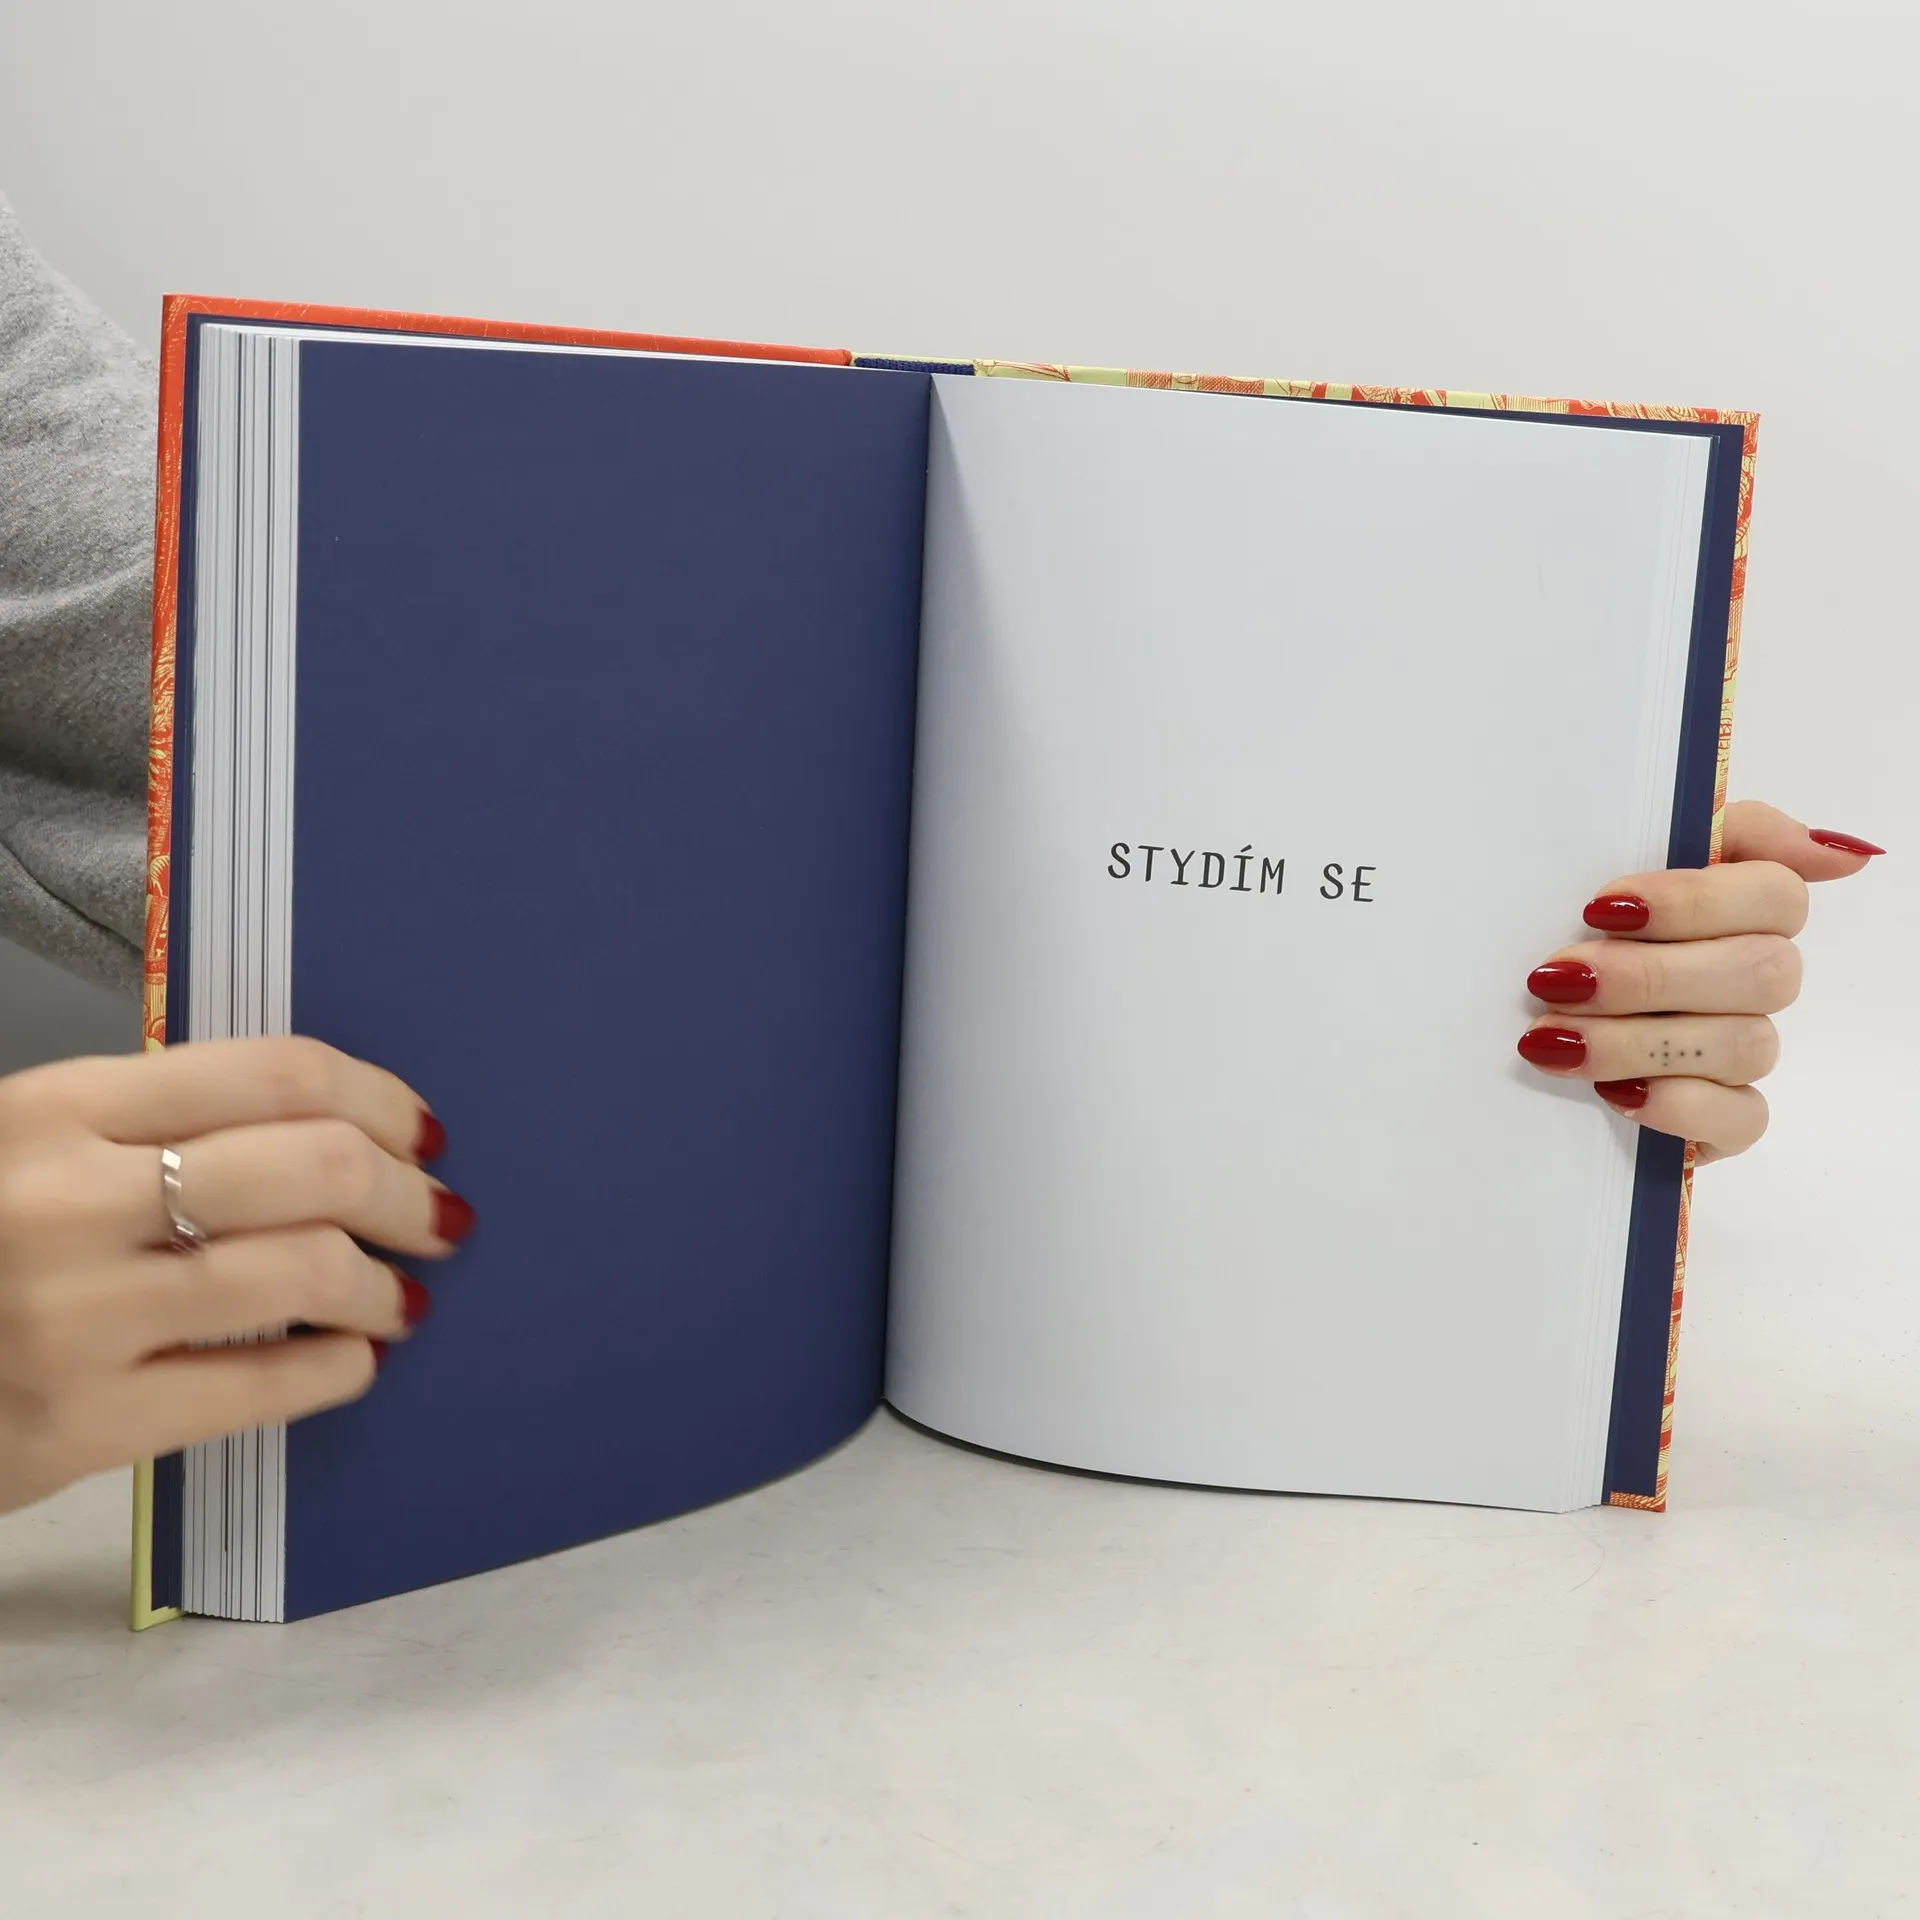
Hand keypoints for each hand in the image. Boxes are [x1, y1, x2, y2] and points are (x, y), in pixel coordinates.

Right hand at [0, 1035, 472, 1514]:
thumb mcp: (31, 1145)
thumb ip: (157, 1121)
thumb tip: (334, 1126)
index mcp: (59, 1108)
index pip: (278, 1073)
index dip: (380, 1099)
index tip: (420, 1131)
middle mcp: (66, 1200)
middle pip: (313, 1166)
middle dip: (405, 1192)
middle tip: (435, 1215)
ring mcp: (72, 1316)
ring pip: (302, 1272)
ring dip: (383, 1285)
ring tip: (400, 1297)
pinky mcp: (79, 1424)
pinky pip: (256, 1388)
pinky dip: (334, 1369)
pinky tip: (353, 1359)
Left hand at [1517, 801, 1883, 1163]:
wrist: (1505, 1021)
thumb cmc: (1566, 931)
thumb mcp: (1606, 860)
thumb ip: (1715, 833)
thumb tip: (1840, 853)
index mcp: (1739, 907)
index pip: (1776, 894)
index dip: (1691, 902)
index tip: (1599, 908)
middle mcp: (1753, 977)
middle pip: (1762, 972)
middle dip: (1646, 977)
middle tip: (1557, 979)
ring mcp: (1743, 1049)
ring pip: (1747, 1045)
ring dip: (1636, 1041)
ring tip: (1549, 1037)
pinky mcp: (1725, 1116)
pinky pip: (1744, 1117)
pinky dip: (1678, 1105)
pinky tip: (1613, 1091)